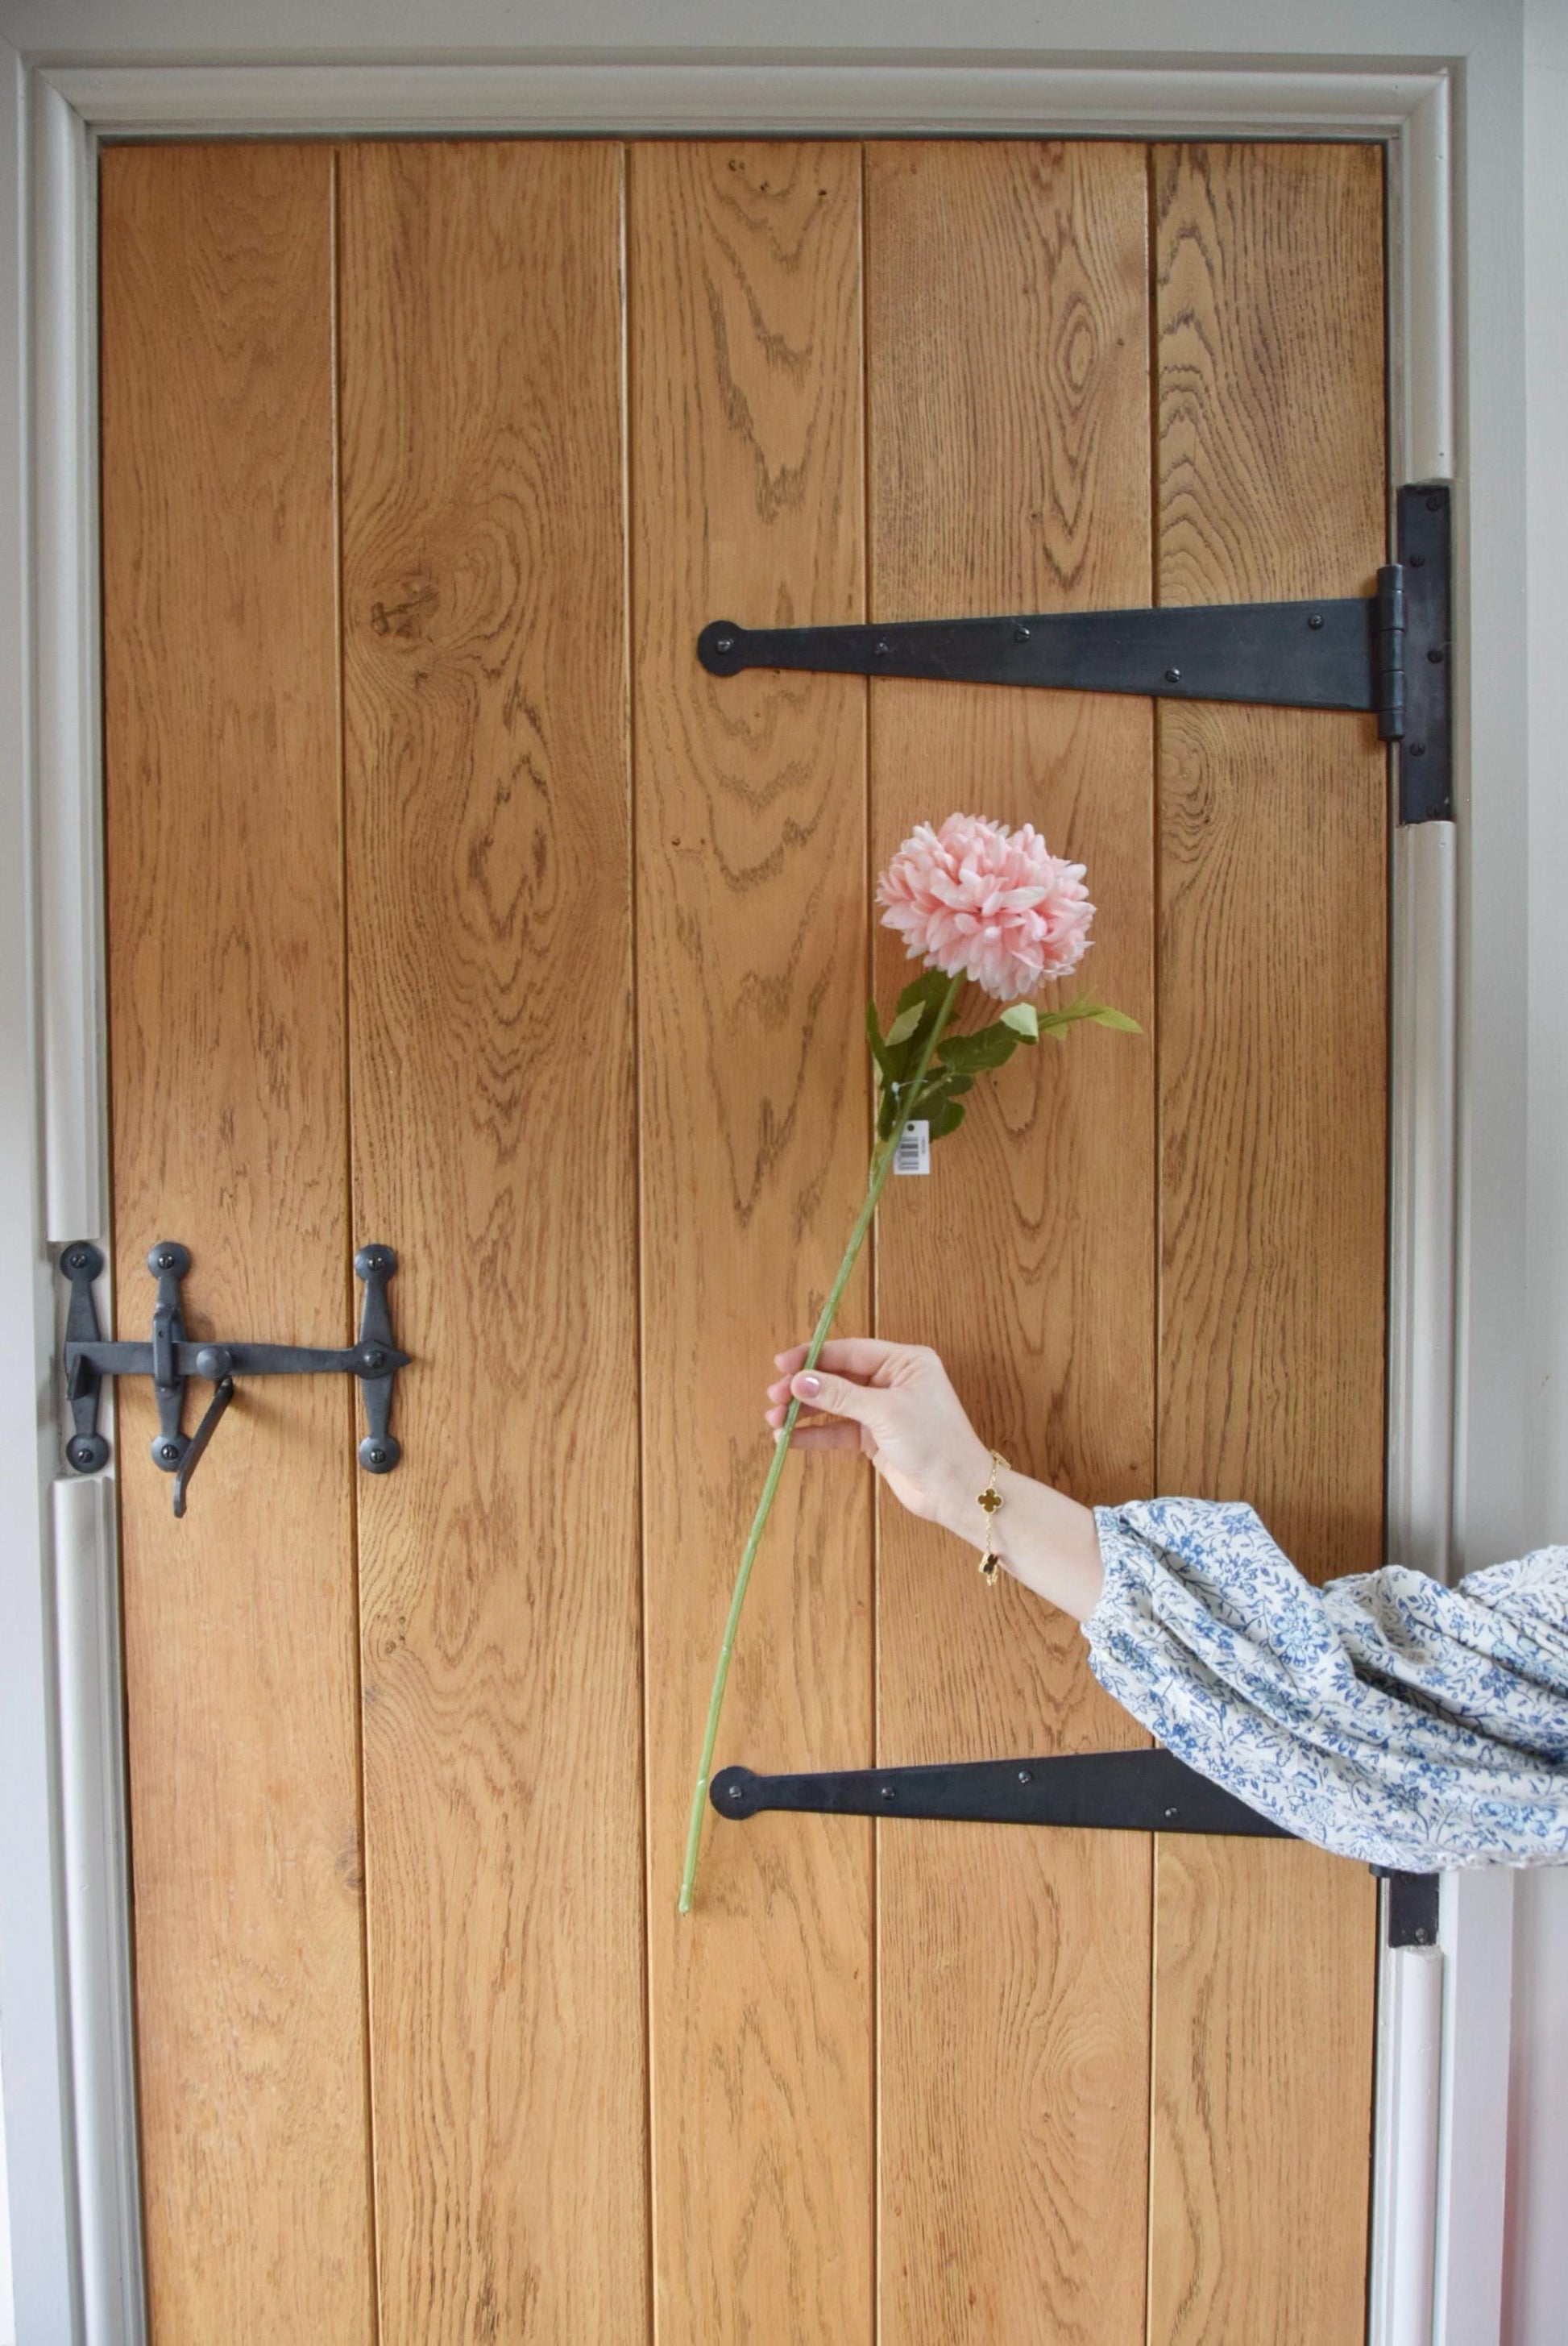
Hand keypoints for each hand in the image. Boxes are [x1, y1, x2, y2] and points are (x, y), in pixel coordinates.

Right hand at [764, 1337, 991, 1536]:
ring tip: (774, 1421)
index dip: (814, 1356)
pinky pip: (837, 1431)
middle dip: (805, 1387)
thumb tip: (799, 1381)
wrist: (957, 1490)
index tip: (781, 1364)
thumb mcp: (886, 1412)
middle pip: (838, 1377)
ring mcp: (881, 1410)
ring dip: (804, 1412)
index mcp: (903, 1362)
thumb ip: (841, 1396)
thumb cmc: (934, 1441)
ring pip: (834, 1405)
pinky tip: (789, 1440)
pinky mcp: (874, 1438)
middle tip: (774, 1397)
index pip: (849, 1351)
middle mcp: (892, 1381)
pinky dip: (814, 1435)